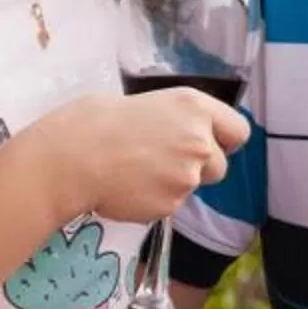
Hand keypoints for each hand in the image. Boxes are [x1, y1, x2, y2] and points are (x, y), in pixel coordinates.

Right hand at [28, 88, 249, 225]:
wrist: (69, 159)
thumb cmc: (92, 122)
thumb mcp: (141, 103)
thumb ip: (170, 120)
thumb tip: (173, 132)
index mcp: (193, 107)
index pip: (238, 131)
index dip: (226, 140)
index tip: (211, 144)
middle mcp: (200, 141)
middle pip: (221, 166)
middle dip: (199, 168)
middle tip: (163, 162)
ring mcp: (188, 177)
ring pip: (192, 188)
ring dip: (173, 184)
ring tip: (135, 173)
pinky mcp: (171, 205)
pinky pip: (170, 205)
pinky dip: (153, 200)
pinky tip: (126, 188)